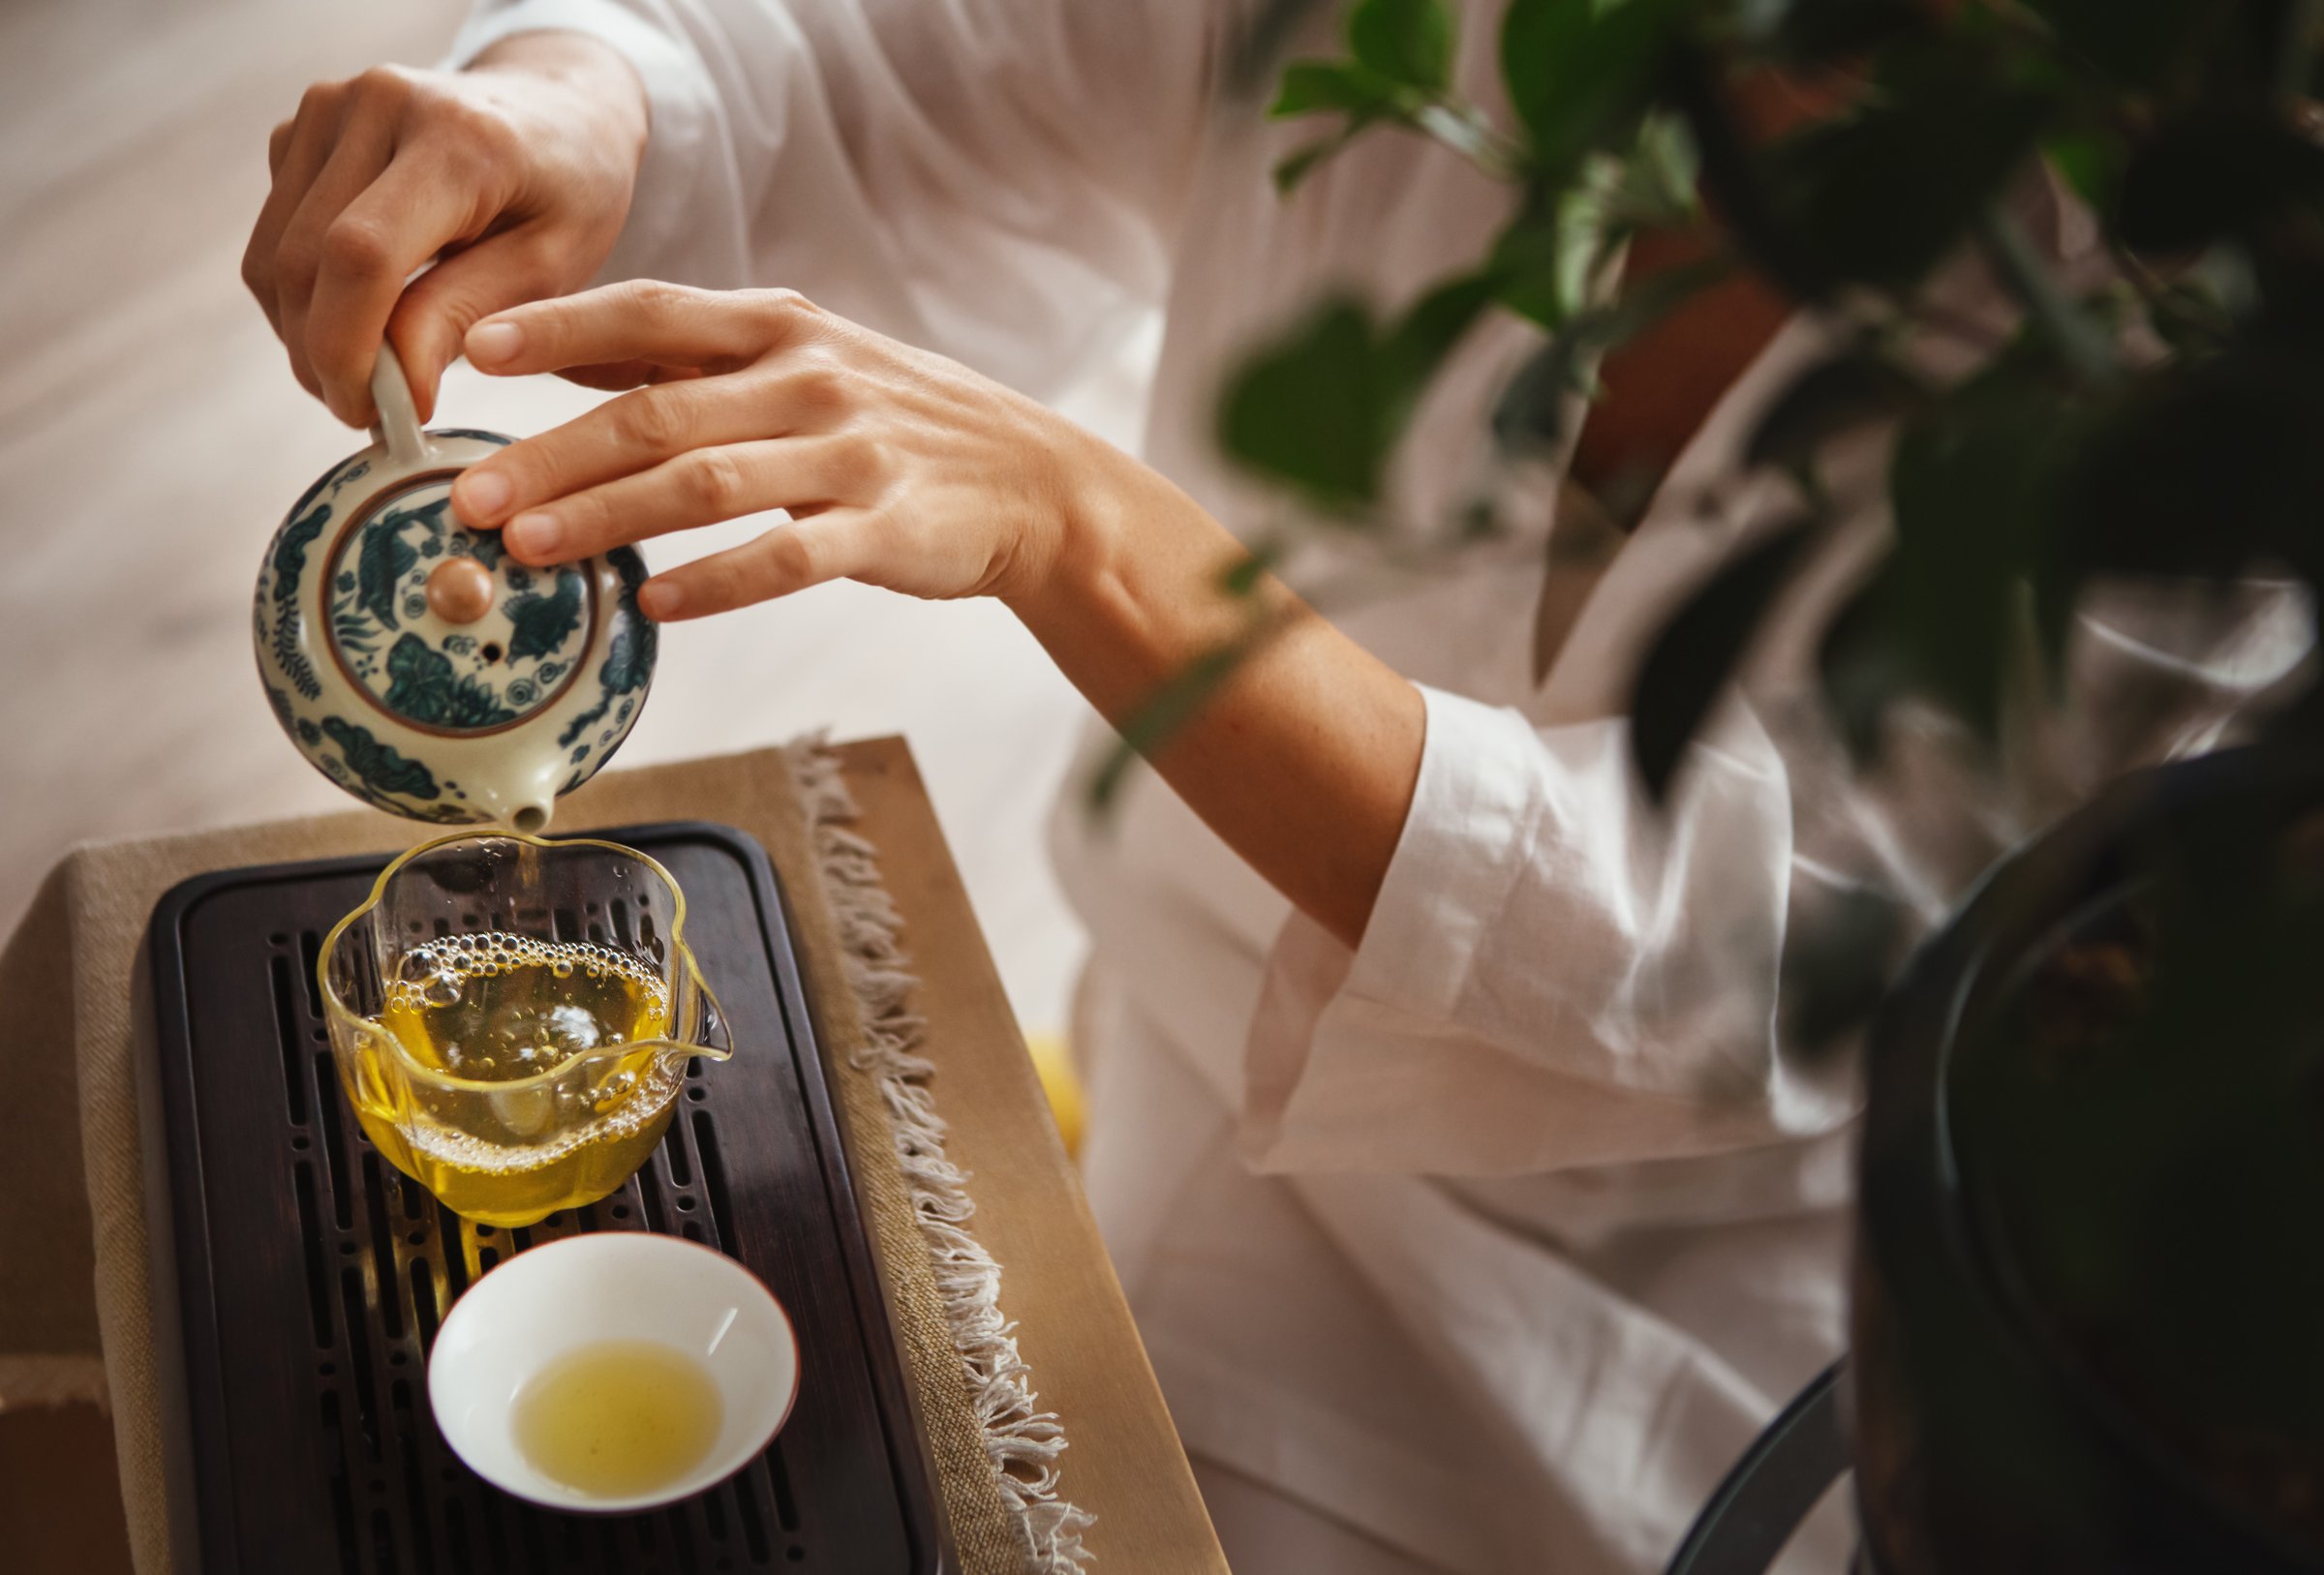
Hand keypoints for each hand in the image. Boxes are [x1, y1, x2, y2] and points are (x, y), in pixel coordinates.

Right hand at [242, 33, 647, 425]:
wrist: (555, 110)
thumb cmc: (569, 193)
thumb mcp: (552, 263)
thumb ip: (473, 312)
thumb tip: (400, 386)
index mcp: (457, 138)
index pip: (362, 253)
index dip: (350, 348)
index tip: (376, 414)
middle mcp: (378, 104)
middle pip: (305, 260)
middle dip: (324, 357)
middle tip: (368, 415)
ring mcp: (328, 107)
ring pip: (274, 255)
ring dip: (304, 336)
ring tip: (362, 380)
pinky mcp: (301, 125)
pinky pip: (273, 234)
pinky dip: (302, 297)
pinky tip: (356, 320)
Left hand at [448, 280, 1110, 620]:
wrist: (1034, 481)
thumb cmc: (897, 419)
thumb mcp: (804, 356)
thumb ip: (694, 355)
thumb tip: (566, 345)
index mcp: (779, 326)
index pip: (651, 313)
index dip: (557, 329)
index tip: (473, 352)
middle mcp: (809, 379)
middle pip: (658, 413)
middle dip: (553, 455)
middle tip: (469, 496)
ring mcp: (849, 455)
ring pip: (706, 485)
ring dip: (608, 518)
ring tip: (528, 551)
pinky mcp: (884, 530)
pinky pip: (786, 558)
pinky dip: (714, 582)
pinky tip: (652, 602)